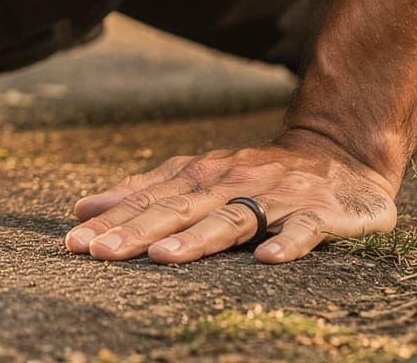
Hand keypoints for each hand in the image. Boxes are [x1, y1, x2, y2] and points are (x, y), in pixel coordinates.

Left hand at [64, 130, 396, 263]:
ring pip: (232, 218)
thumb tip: (82, 211)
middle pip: (180, 208)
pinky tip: (267, 260)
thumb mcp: (200, 178)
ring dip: (197, 238)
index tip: (74, 240)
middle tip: (98, 252)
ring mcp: (277, 197)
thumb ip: (146, 193)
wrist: (342, 155)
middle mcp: (234, 182)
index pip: (150, 197)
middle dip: (137, 230)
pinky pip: (303, 230)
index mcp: (203, 176)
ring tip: (163, 256)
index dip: (113, 218)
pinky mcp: (320, 214)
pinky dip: (286, 242)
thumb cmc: (260, 175)